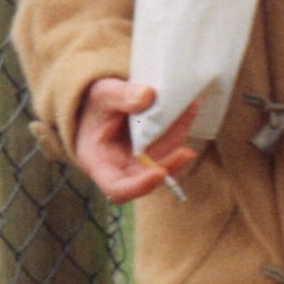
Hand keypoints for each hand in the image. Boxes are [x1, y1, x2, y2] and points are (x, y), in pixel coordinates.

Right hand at [73, 79, 198, 201]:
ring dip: (179, 137)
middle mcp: (122, 168)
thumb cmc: (94, 106)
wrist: (101, 104)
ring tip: (188, 109)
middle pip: (149, 176)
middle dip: (170, 163)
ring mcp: (142, 162)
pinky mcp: (156, 151)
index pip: (117, 189)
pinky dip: (181, 127)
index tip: (159, 173)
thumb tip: (147, 96)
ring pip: (166, 158)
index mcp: (100, 163)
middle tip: (186, 152)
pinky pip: (172, 144)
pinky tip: (188, 107)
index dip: (139, 186)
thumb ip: (120, 96)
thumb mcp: (101, 95)